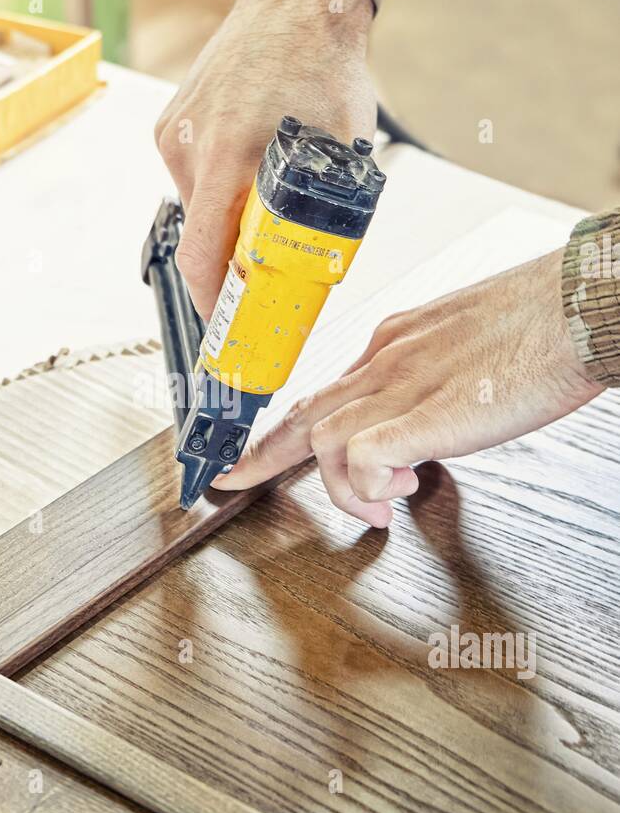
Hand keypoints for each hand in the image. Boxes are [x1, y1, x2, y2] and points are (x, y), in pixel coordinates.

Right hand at [154, 0, 375, 319]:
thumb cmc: (327, 65)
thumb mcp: (344, 150)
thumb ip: (329, 213)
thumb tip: (320, 275)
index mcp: (228, 154)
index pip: (201, 256)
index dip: (211, 303)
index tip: (224, 329)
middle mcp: (189, 145)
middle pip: (200, 236)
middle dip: (231, 262)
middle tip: (265, 273)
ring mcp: (175, 132)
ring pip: (197, 207)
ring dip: (228, 218)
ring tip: (269, 195)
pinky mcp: (172, 122)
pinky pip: (193, 175)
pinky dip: (220, 186)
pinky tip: (252, 163)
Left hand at [213, 248, 602, 526]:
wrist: (579, 306)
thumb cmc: (541, 325)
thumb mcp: (468, 343)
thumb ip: (436, 378)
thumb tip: (428, 421)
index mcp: (396, 340)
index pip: (324, 387)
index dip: (282, 426)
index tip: (254, 453)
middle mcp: (387, 359)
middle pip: (303, 412)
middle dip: (262, 455)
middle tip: (233, 482)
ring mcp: (402, 384)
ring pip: (322, 438)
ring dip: (339, 486)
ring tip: (378, 506)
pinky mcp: (426, 413)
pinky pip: (359, 455)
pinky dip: (364, 483)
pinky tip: (395, 491)